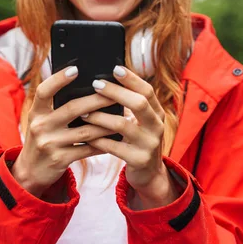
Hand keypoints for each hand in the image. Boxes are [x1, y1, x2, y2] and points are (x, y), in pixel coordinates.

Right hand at [11, 66, 114, 199]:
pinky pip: (87, 149)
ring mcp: (50, 144)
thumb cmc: (42, 139)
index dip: (58, 79)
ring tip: (123, 116)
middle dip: (97, 99)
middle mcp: (41, 126)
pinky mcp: (60, 159)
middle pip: (72, 108)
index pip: (44, 91)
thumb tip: (85, 87)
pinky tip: (116, 139)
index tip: (76, 69)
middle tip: (116, 92)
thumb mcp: (41, 121)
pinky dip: (103, 144)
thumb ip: (55, 107)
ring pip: (85, 131)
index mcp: (36, 112)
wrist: (29, 171)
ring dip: (106, 124)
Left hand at [84, 66, 183, 207]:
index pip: (147, 91)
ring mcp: (149, 145)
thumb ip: (130, 106)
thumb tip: (105, 82)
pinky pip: (114, 147)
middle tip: (96, 84)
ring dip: (100, 116)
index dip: (131, 79)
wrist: (149, 175)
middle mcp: (157, 127)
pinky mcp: (139, 160)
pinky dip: (98, 140)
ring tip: (84, 112)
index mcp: (157, 114)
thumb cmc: (138, 142)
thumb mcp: (142, 123)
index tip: (115, 68)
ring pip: (123, 125)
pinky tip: (86, 136)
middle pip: (139, 103)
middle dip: (116, 92)